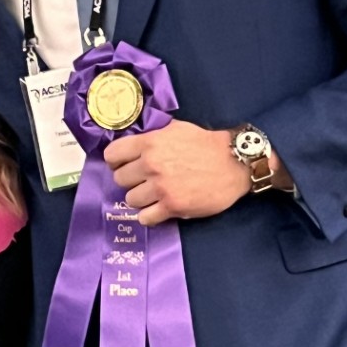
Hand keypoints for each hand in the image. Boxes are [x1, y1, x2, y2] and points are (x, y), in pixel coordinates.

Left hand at [103, 122, 249, 225]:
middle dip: (131, 180)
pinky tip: (158, 210)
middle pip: (120, 179)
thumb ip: (152, 135)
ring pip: (130, 199)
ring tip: (154, 196)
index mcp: (150, 143)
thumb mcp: (176, 129)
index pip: (112, 155)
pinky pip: (145, 218)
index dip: (116, 161)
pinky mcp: (172, 207)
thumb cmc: (206, 144)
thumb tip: (134, 140)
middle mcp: (151, 165)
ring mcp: (161, 188)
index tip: (125, 165)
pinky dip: (149, 216)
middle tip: (144, 181)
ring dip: (140, 199)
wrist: (234, 163)